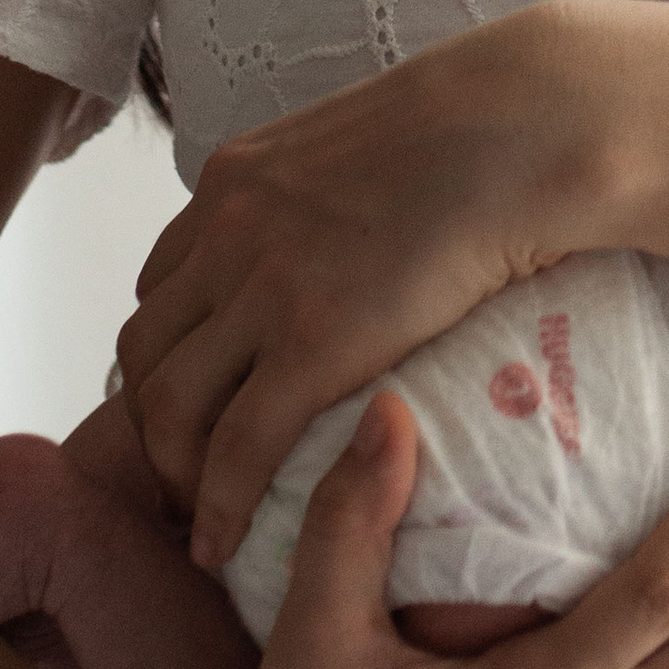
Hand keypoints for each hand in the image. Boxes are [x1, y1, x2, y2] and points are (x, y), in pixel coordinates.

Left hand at [119, 11, 601, 567]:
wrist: (524, 123)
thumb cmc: (484, 123)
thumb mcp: (367, 143)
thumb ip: (337, 191)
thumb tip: (365, 228)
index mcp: (237, 180)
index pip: (160, 283)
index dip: (171, 352)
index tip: (198, 399)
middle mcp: (227, 230)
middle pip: (144, 349)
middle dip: (152, 421)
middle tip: (189, 473)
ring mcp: (263, 285)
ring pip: (166, 404)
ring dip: (173, 471)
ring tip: (204, 515)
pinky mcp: (312, 341)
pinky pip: (236, 447)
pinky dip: (218, 506)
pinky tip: (226, 545)